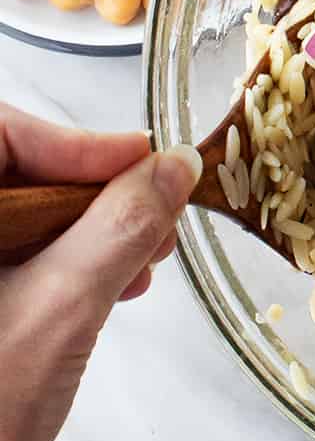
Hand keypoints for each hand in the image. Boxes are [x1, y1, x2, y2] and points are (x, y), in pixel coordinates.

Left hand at [0, 103, 200, 440]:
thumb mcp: (63, 308)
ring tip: (141, 264)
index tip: (146, 164)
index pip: (1, 133)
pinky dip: (63, 260)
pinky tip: (107, 286)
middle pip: (14, 171)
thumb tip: (172, 168)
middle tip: (155, 219)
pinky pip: (12, 251)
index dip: (78, 144)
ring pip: (19, 212)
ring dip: (87, 229)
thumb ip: (121, 226)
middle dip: (94, 192)